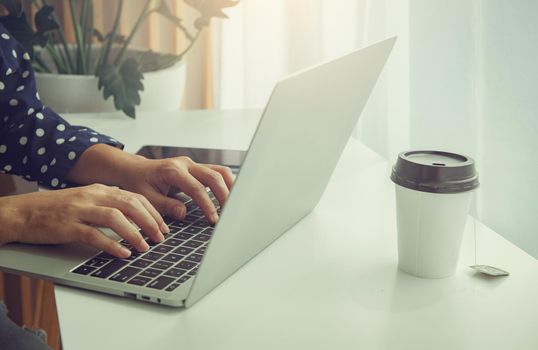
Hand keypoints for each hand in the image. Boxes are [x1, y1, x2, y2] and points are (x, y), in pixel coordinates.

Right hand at [0, 184, 168, 257]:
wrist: (21, 212)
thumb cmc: (55, 209)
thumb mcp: (86, 200)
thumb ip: (109, 204)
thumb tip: (135, 216)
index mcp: (100, 189)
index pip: (134, 197)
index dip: (152, 212)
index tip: (163, 225)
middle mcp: (92, 196)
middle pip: (130, 204)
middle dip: (150, 221)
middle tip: (160, 237)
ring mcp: (80, 210)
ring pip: (115, 217)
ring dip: (134, 233)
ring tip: (145, 247)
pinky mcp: (68, 226)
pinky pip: (94, 235)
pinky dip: (111, 245)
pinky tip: (122, 253)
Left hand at [67, 144, 234, 223]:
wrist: (134, 170)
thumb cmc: (138, 183)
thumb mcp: (146, 198)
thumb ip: (165, 205)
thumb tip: (184, 213)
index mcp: (172, 171)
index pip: (197, 188)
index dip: (207, 205)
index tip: (213, 219)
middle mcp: (185, 164)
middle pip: (214, 176)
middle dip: (224, 195)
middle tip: (228, 214)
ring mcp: (192, 164)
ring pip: (219, 171)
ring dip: (229, 187)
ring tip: (232, 205)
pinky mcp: (196, 167)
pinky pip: (216, 172)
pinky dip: (225, 183)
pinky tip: (227, 196)